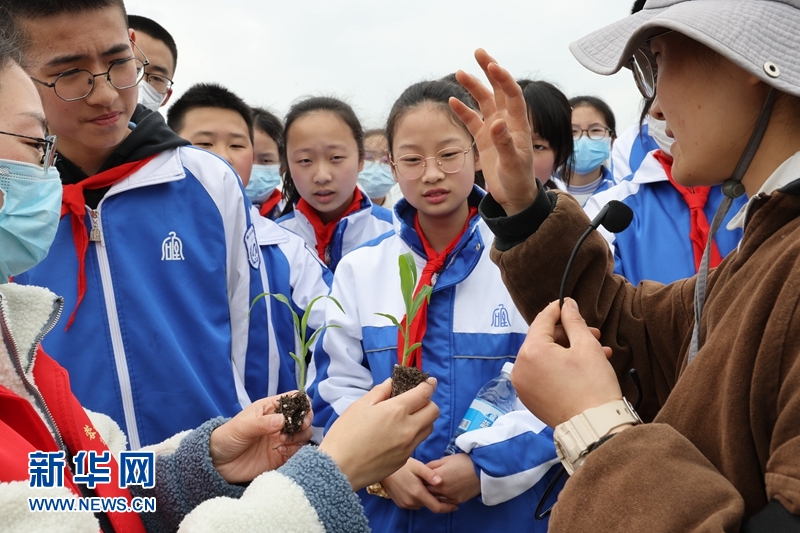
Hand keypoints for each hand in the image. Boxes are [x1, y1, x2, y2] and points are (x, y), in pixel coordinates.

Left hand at [209, 392, 312, 483]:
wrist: (217, 463)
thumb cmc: (227, 437)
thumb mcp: (242, 427)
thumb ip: (262, 423)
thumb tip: (283, 420)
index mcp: (270, 409)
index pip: (294, 400)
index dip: (302, 404)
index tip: (302, 413)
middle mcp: (279, 423)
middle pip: (304, 417)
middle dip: (305, 422)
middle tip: (297, 428)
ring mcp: (281, 439)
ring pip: (303, 434)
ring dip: (300, 437)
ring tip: (283, 441)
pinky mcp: (281, 456)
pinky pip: (297, 452)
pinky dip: (295, 451)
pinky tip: (281, 451)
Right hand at [318, 378, 438, 490]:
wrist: (339, 469)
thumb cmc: (345, 434)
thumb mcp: (360, 406)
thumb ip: (380, 392)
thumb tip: (392, 383)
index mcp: (396, 410)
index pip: (424, 394)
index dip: (429, 385)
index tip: (430, 381)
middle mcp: (408, 428)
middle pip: (434, 411)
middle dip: (428, 402)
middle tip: (417, 401)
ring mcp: (408, 446)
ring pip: (429, 428)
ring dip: (424, 419)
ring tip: (409, 417)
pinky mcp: (404, 460)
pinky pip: (417, 443)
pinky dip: (413, 435)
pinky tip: (397, 435)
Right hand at [381, 458, 457, 512]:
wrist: (382, 469)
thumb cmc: (401, 465)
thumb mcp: (417, 466)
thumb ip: (430, 474)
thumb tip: (441, 481)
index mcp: (417, 493)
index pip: (436, 507)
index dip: (448, 508)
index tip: (456, 505)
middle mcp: (411, 502)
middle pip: (430, 505)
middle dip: (438, 500)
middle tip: (445, 492)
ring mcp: (405, 504)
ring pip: (422, 505)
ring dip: (428, 499)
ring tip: (431, 488)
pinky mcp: (400, 503)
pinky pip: (414, 504)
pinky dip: (420, 499)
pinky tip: (420, 489)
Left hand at [426, 453, 480, 504]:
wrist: (482, 469)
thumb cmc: (463, 461)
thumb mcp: (446, 459)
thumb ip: (432, 465)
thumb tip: (424, 470)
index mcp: (436, 477)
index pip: (422, 482)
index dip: (421, 480)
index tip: (421, 478)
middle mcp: (441, 490)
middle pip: (427, 492)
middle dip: (426, 488)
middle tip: (427, 484)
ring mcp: (450, 497)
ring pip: (436, 499)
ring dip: (434, 495)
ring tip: (436, 489)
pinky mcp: (458, 501)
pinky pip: (446, 503)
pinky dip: (443, 499)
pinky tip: (445, 493)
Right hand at [450, 49, 537, 215]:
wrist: (514, 195)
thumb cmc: (518, 179)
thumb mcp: (513, 163)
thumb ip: (505, 143)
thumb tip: (496, 123)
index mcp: (519, 124)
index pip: (512, 95)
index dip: (503, 79)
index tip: (492, 66)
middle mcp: (507, 121)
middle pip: (497, 90)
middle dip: (489, 71)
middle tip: (478, 53)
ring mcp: (494, 129)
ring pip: (483, 102)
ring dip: (473, 87)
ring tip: (459, 72)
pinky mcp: (484, 139)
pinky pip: (472, 120)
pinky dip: (463, 110)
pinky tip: (452, 100)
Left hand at [512, 298, 620, 427]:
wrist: (595, 428)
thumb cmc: (593, 387)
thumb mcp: (586, 346)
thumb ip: (574, 321)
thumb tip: (567, 304)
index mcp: (531, 352)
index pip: (541, 321)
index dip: (557, 310)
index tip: (569, 304)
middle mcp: (520, 368)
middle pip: (543, 339)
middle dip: (569, 334)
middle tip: (592, 334)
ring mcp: (523, 385)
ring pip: (544, 357)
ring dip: (568, 351)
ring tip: (596, 352)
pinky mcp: (529, 398)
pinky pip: (542, 373)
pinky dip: (558, 367)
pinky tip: (583, 366)